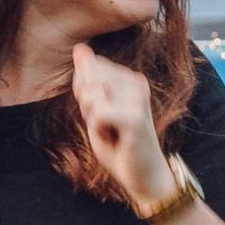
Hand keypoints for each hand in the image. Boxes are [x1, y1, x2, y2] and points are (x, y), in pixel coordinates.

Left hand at [72, 44, 174, 202]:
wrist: (144, 176)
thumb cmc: (120, 144)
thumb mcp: (97, 108)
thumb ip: (88, 78)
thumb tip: (79, 47)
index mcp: (129, 77)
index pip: (89, 68)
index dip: (86, 94)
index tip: (105, 115)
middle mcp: (137, 82)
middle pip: (87, 80)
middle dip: (87, 106)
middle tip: (107, 126)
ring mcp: (138, 98)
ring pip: (91, 96)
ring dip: (93, 119)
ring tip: (112, 132)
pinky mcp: (135, 117)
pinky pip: (97, 114)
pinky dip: (98, 131)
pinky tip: (115, 139)